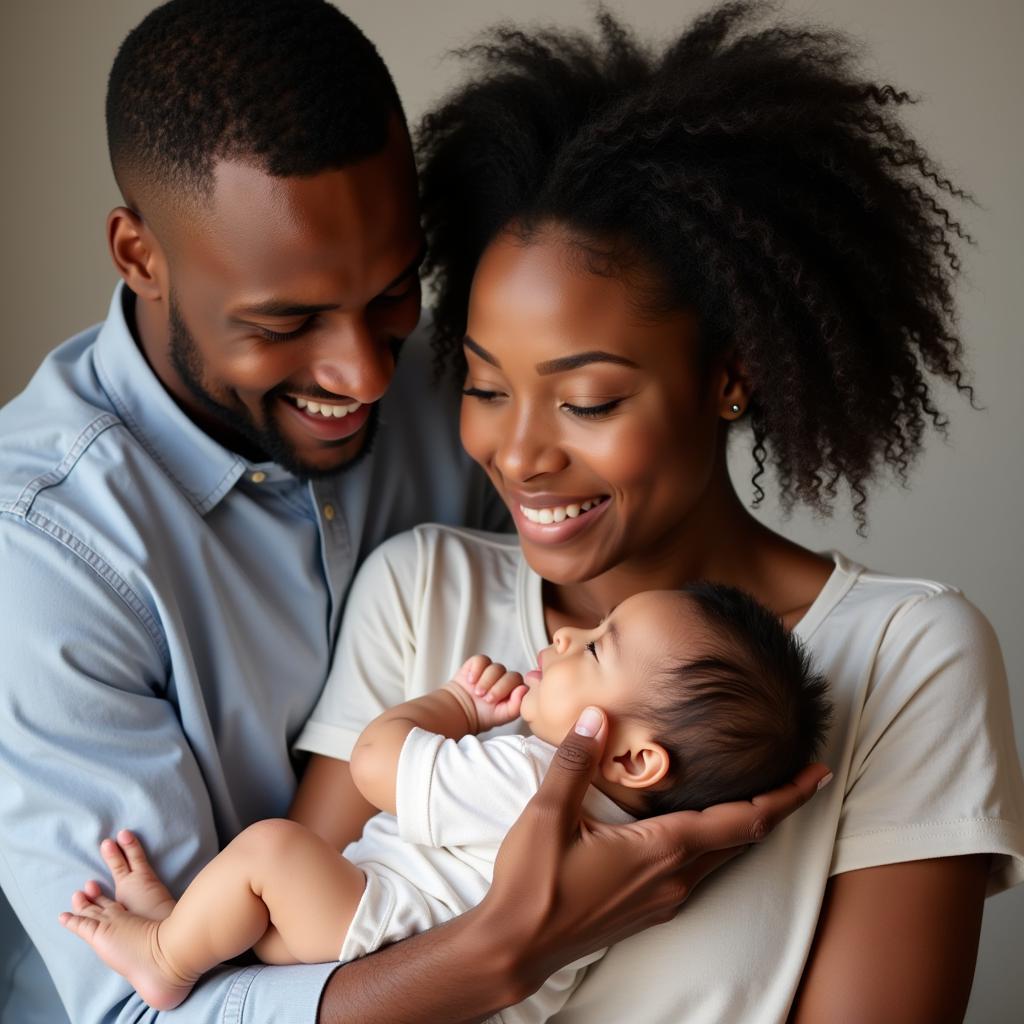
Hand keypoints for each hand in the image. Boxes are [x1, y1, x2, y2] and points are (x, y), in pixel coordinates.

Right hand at [445, 655, 527, 731]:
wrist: (460, 710)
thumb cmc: (483, 715)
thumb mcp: (502, 716)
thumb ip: (516, 705)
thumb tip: (524, 689)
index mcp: (515, 690)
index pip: (522, 684)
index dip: (510, 691)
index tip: (497, 702)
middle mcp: (506, 679)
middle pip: (511, 675)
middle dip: (498, 688)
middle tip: (486, 699)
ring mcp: (493, 670)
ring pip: (497, 668)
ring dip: (486, 681)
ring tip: (477, 693)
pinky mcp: (479, 663)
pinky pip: (481, 660)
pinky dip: (476, 670)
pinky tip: (471, 681)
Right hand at [478, 705, 831, 998]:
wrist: (514, 948)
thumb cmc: (532, 884)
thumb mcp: (547, 815)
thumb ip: (575, 761)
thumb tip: (599, 716)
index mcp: (662, 850)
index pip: (742, 820)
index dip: (784, 796)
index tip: (817, 773)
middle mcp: (675, 877)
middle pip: (744, 837)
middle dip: (779, 805)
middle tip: (805, 775)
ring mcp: (665, 898)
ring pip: (724, 855)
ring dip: (749, 823)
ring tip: (763, 793)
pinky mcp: (651, 907)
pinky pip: (702, 868)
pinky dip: (720, 840)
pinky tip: (704, 825)